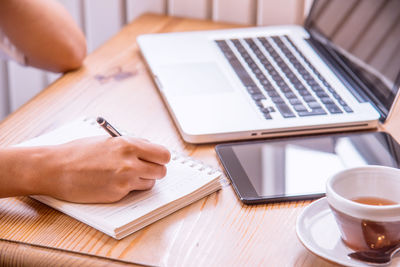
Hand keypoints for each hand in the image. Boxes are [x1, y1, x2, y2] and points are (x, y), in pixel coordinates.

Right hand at [33, 136, 170, 202]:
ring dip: (143, 180)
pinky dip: (129, 189)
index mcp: (128, 144)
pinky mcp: (117, 194)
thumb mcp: (108, 141)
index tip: (157, 159)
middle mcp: (129, 162)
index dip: (161, 158)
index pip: (163, 154)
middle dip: (155, 170)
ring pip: (150, 183)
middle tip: (145, 169)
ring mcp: (124, 180)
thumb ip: (131, 145)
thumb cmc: (78, 152)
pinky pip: (134, 192)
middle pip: (162, 170)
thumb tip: (150, 150)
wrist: (56, 168)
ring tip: (127, 176)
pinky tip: (114, 183)